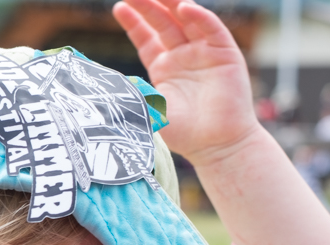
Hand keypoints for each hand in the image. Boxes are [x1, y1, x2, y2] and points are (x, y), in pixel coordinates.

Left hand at [112, 0, 259, 167]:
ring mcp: (204, 52)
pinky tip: (183, 8)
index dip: (134, 22)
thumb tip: (105, 85)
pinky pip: (211, 28)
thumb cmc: (184, 134)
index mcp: (164, 68)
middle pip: (164, 22)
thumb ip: (133, 94)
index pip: (146, 37)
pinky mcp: (225, 53)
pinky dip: (198, 17)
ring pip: (186, 19)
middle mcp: (183, 56)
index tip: (119, 7)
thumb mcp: (150, 111)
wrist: (217, 146)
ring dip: (171, 4)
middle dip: (149, 6)